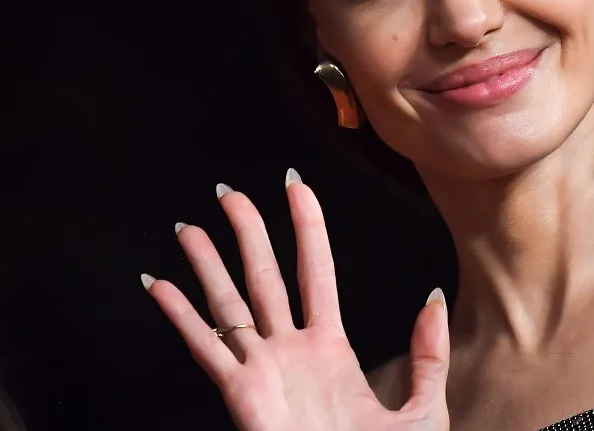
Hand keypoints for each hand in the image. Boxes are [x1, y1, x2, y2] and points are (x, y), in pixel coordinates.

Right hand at [141, 169, 449, 430]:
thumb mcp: (423, 406)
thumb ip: (428, 354)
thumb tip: (432, 298)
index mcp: (332, 347)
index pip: (316, 271)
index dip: (307, 228)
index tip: (296, 187)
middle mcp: (291, 350)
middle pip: (265, 277)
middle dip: (248, 233)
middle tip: (229, 192)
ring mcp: (263, 370)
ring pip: (229, 304)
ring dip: (207, 264)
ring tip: (188, 227)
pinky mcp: (241, 395)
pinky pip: (207, 347)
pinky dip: (181, 316)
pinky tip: (160, 285)